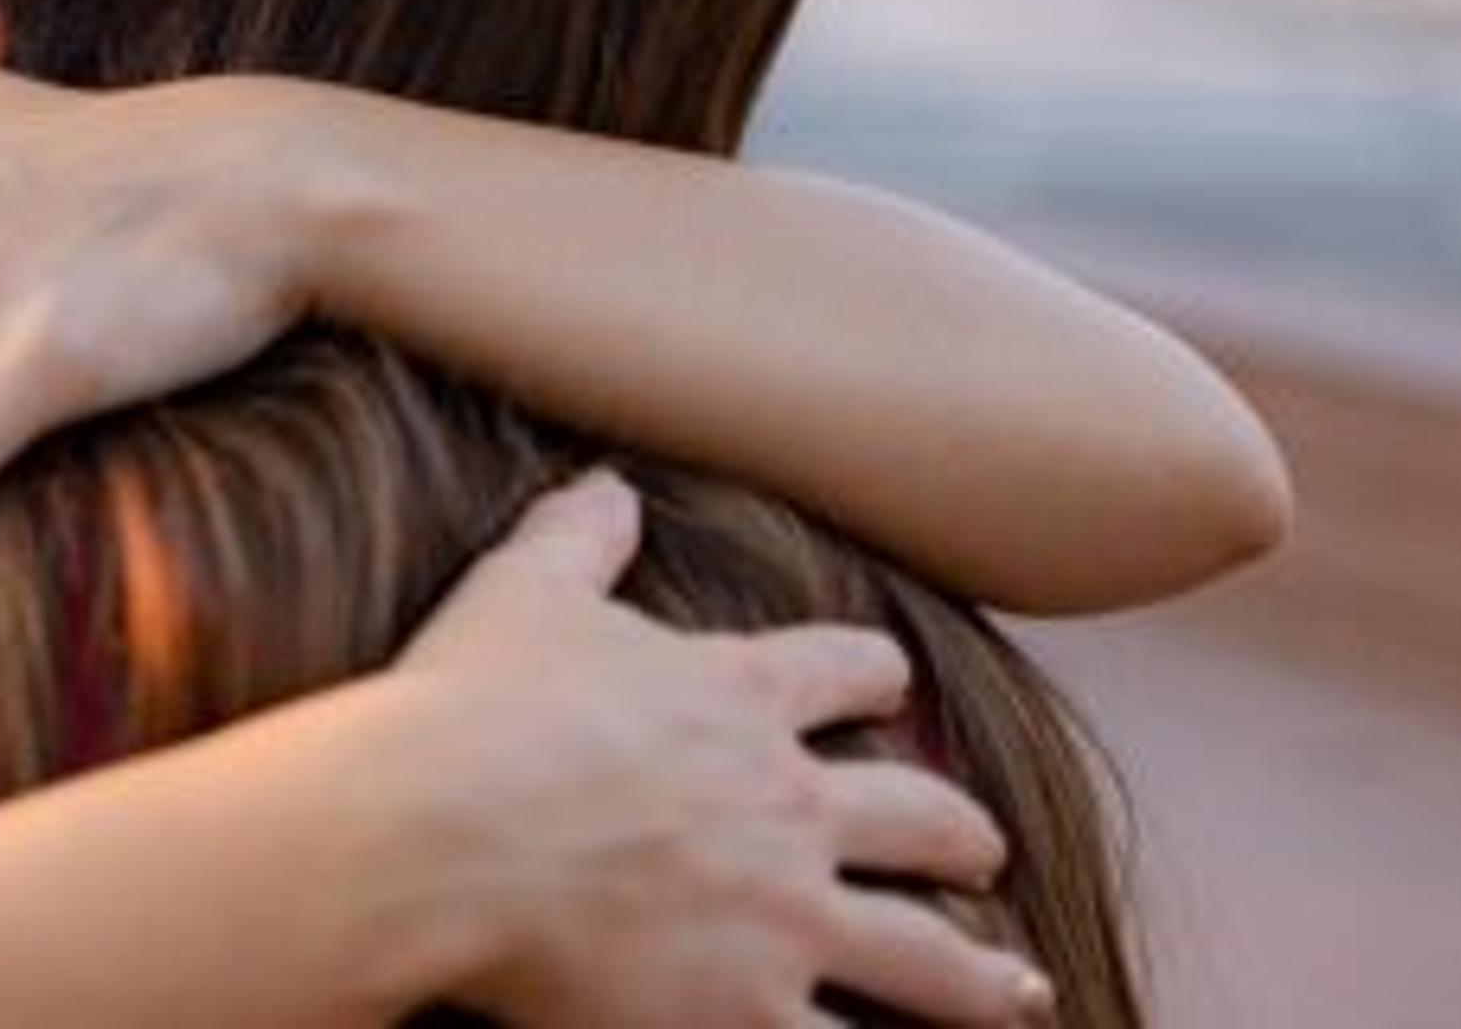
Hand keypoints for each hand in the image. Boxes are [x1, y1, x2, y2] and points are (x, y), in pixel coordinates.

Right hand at [379, 475, 1052, 1027]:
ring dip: (980, 976)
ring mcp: (783, 917)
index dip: (871, 677)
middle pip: (917, 817)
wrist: (440, 825)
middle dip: (960, 835)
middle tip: (987, 851)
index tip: (891, 686)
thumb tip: (608, 486)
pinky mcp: (747, 1013)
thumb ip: (577, 537)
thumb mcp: (522, 592)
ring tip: (1019, 991)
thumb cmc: (474, 706)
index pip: (842, 671)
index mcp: (738, 697)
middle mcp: (787, 805)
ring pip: (925, 953)